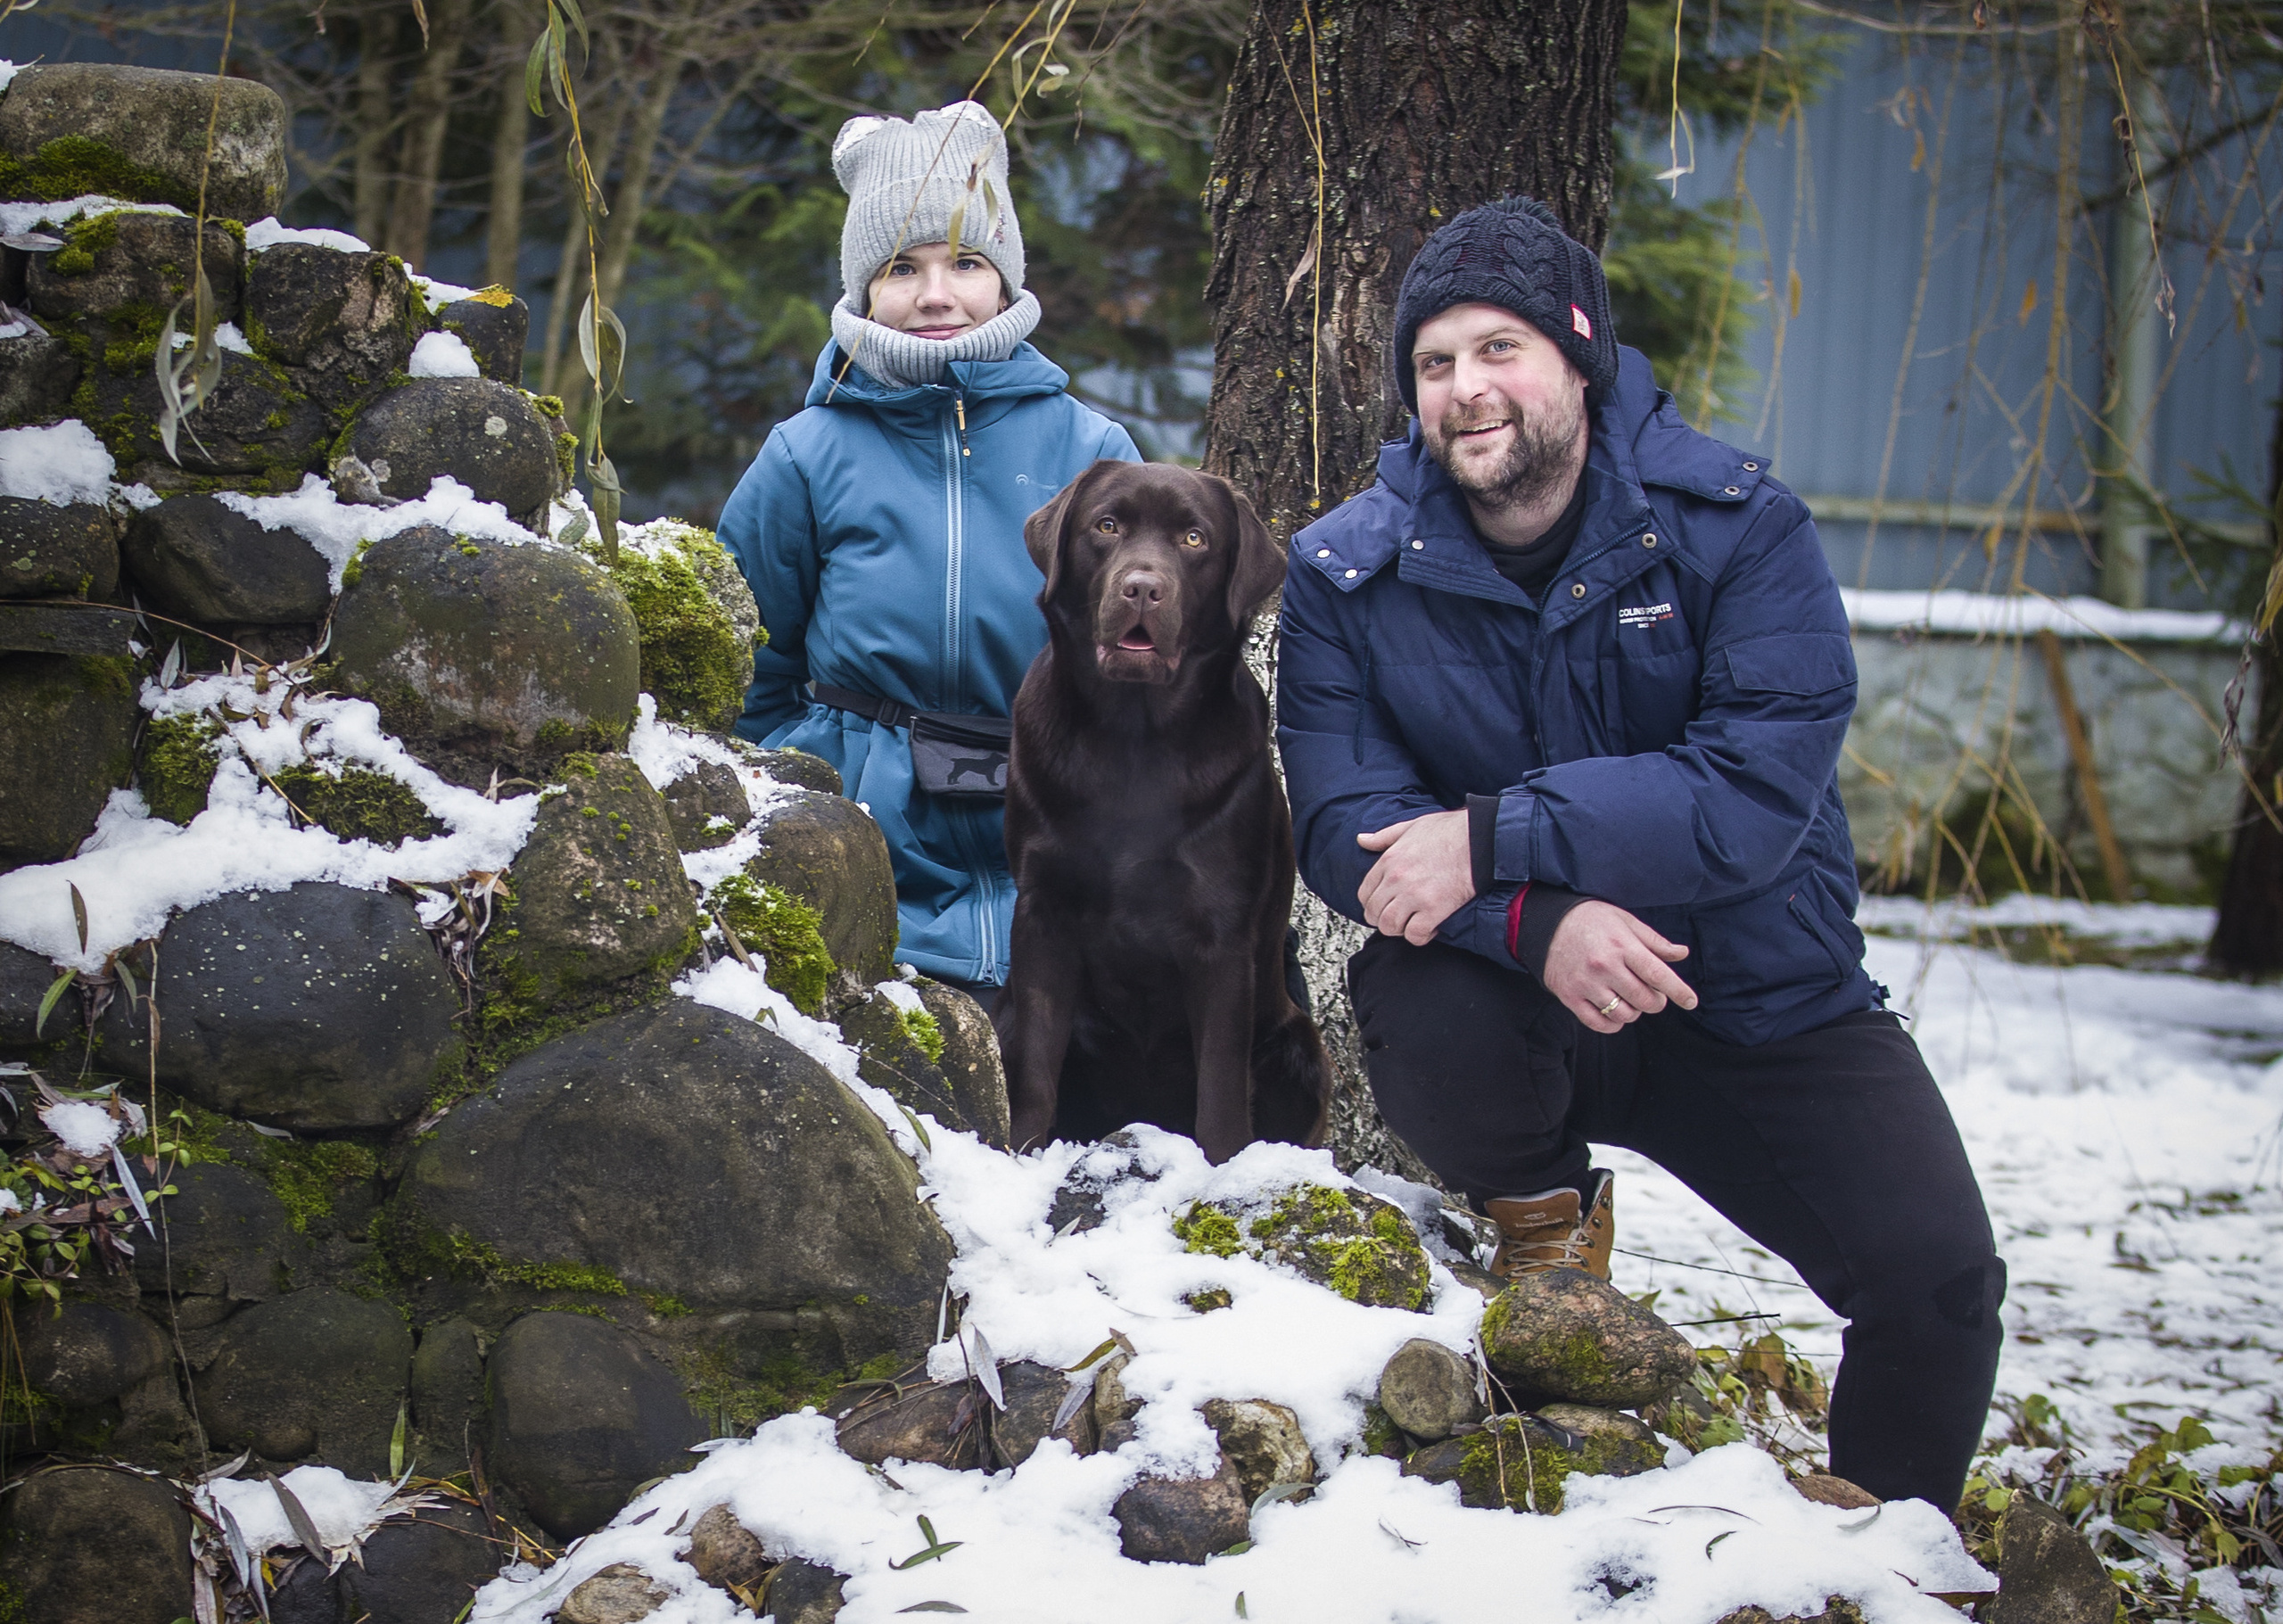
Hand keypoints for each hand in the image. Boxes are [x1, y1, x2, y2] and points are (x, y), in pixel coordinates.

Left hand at [1356, 810, 1474, 944]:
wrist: (1480, 839)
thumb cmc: (1449, 831)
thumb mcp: (1411, 826)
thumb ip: (1384, 836)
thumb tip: (1362, 839)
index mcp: (1389, 860)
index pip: (1364, 893)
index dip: (1372, 903)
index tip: (1384, 905)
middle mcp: (1397, 879)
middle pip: (1374, 913)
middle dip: (1383, 919)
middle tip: (1399, 917)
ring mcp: (1414, 895)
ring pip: (1390, 926)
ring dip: (1399, 929)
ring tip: (1412, 923)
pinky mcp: (1435, 909)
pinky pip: (1415, 935)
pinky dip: (1421, 936)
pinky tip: (1431, 927)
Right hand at [1542, 900, 1696, 1032]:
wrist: (1546, 923)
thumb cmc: (1592, 920)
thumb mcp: (1626, 922)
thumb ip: (1654, 942)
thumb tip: (1682, 954)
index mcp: (1622, 945)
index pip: (1658, 975)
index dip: (1678, 991)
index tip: (1691, 1001)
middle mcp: (1605, 966)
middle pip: (1644, 1000)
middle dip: (1656, 1002)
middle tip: (1653, 995)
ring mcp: (1586, 983)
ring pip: (1624, 1014)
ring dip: (1634, 1012)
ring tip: (1630, 999)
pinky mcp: (1570, 996)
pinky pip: (1599, 1023)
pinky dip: (1613, 1024)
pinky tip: (1615, 1012)